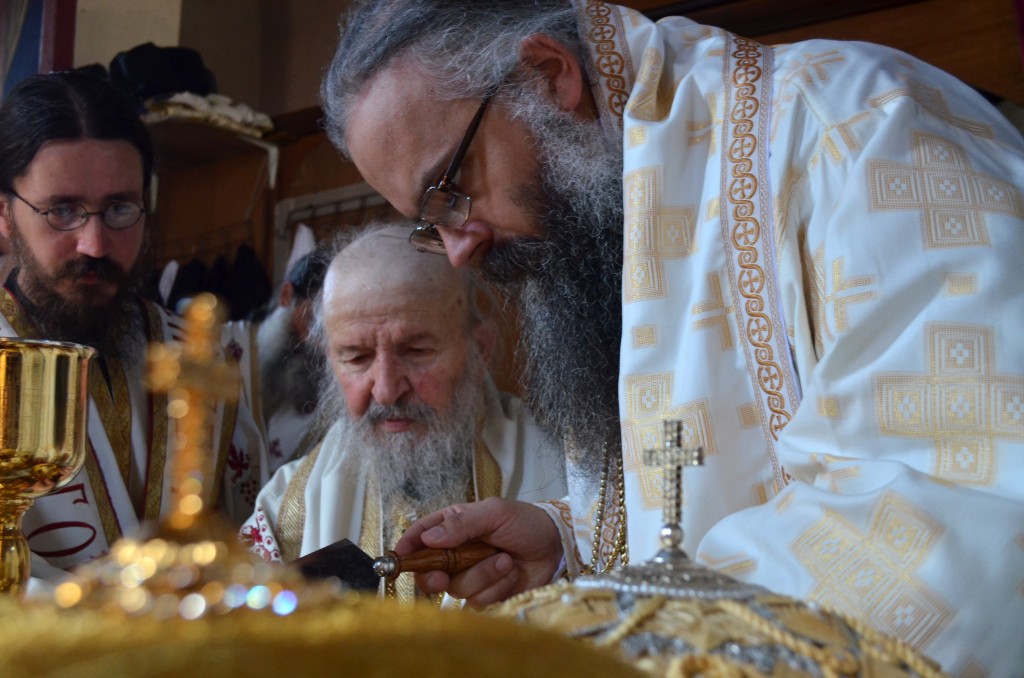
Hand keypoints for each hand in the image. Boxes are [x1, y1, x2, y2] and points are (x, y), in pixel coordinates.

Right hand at [394, 496, 562, 607]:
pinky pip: (478, 601)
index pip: (420, 537)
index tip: (400, 556)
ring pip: (457, 589)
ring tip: (505, 559)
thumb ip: (461, 524)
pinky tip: (511, 573)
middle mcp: (457, 554)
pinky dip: (496, 587)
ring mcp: (471, 576)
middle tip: (445, 575)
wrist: (557, 546)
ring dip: (483, 575)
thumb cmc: (526, 522)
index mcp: (453, 527)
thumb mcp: (494, 512)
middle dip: (436, 576)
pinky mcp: (487, 595)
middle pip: (429, 573)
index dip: (407, 548)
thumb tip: (429, 538)